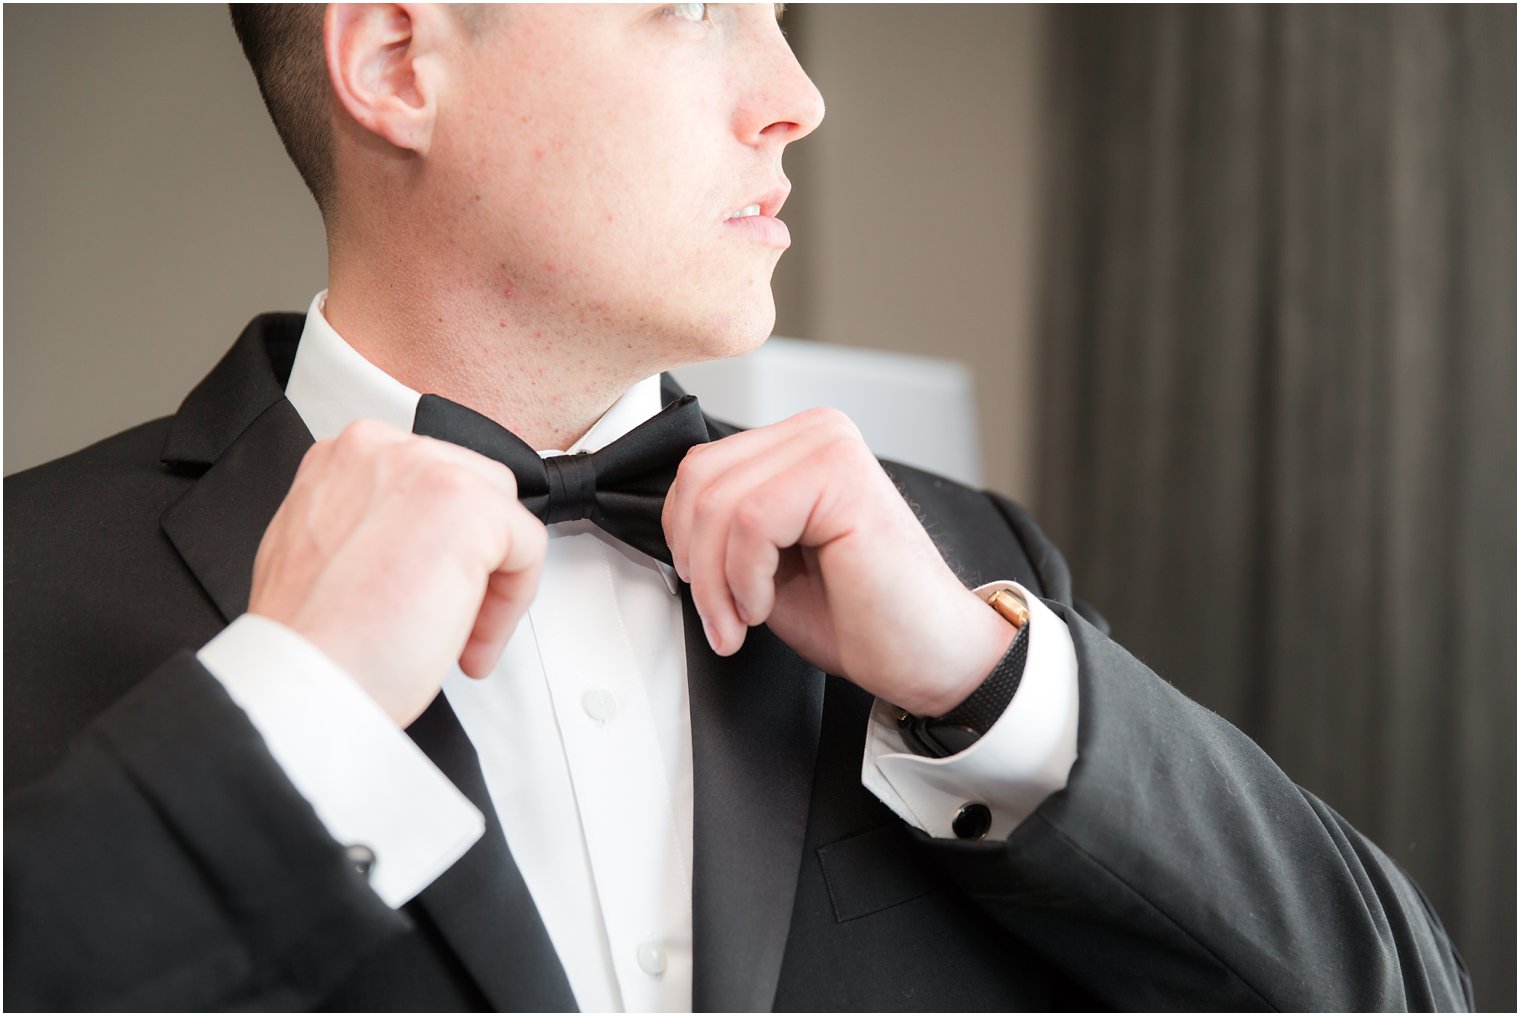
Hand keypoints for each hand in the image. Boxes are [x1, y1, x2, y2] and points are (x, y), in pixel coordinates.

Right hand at [248, 419, 546, 725]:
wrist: (304, 677)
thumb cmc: (313, 638)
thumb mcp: (322, 550)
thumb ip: (369, 523)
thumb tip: (416, 541)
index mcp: (345, 458)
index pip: (428, 483)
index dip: (440, 547)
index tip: (425, 591)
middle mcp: (382, 450)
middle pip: (473, 491)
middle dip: (473, 560)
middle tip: (449, 617)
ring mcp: (426, 470)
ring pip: (502, 518)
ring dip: (492, 582)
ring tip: (458, 634)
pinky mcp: (469, 504)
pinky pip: (528, 547)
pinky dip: (512, 603)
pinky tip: (471, 642)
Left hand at [662, 408, 1015, 716]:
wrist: (926, 657)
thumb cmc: (858, 617)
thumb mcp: (766, 564)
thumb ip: (724, 528)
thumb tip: (671, 526)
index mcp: (798, 445)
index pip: (699, 468)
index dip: (684, 539)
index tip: (708, 597)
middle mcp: (817, 432)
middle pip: (699, 478)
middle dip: (695, 562)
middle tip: (722, 619)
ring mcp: (832, 446)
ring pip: (719, 501)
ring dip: (717, 580)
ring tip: (744, 619)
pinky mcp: (842, 475)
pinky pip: (751, 521)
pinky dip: (744, 578)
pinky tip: (768, 605)